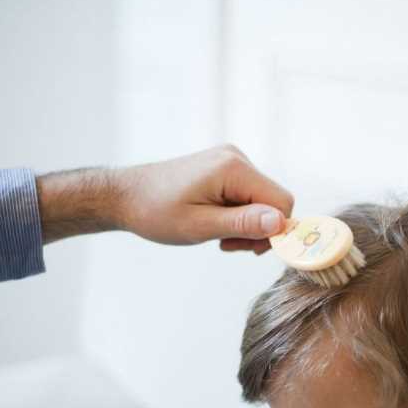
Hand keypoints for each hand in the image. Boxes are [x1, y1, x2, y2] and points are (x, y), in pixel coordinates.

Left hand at [115, 144, 293, 252]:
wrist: (126, 196)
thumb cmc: (156, 212)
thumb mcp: (200, 225)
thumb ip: (242, 224)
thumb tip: (280, 223)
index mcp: (234, 168)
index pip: (281, 202)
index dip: (273, 232)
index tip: (247, 250)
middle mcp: (237, 158)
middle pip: (273, 201)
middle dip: (257, 229)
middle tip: (226, 244)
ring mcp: (231, 160)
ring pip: (262, 201)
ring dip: (246, 225)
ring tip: (217, 235)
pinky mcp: (225, 168)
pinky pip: (248, 195)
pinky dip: (237, 215)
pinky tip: (215, 222)